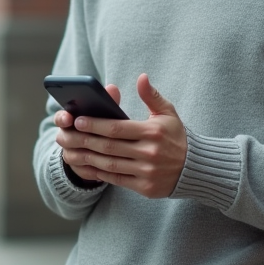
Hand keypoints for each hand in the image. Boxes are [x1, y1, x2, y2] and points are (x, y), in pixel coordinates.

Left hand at [53, 73, 187, 198]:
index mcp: (152, 132)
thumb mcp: (168, 113)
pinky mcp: (145, 187)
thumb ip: (152, 96)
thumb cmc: (177, 137)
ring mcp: (147, 172)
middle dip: (85, 140)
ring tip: (71, 151)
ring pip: (110, 164)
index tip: (78, 120)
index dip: (95, 125)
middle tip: (67, 135)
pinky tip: (87, 165)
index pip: (117, 128)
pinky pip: (116, 179)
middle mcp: (149, 153)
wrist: (197, 168)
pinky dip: (100, 173)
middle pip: (109, 147)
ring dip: (87, 158)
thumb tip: (141, 77)